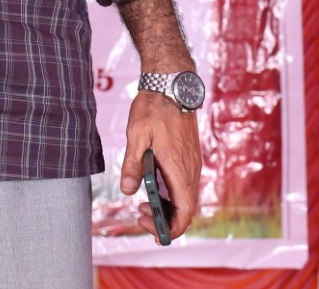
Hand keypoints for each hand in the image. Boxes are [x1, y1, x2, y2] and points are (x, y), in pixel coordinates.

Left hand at [119, 93, 201, 239]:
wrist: (172, 85)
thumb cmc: (154, 108)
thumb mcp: (137, 135)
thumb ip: (132, 165)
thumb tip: (126, 190)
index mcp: (179, 168)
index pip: (184, 212)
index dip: (171, 229)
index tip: (154, 232)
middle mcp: (191, 169)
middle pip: (186, 209)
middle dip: (165, 220)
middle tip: (140, 216)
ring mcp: (192, 163)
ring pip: (186, 197)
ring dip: (168, 208)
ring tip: (142, 204)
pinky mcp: (190, 157)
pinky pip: (185, 184)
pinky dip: (172, 195)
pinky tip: (153, 188)